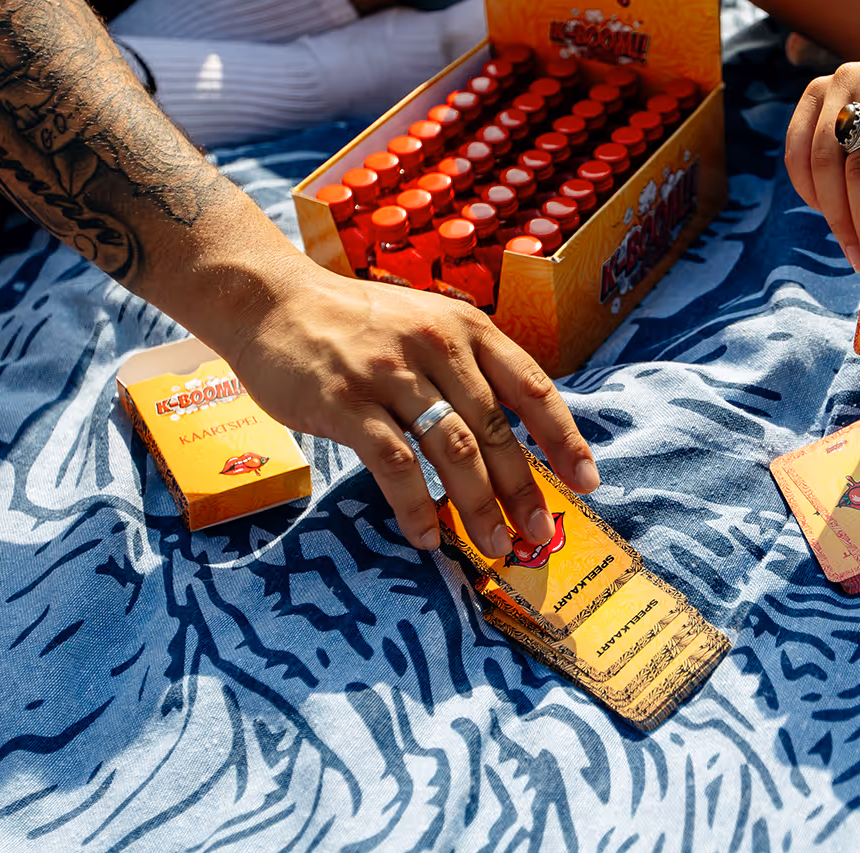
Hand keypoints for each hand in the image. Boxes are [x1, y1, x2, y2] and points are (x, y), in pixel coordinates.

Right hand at [219, 258, 598, 556]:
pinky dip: (416, 506)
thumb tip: (517, 439)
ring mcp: (389, 372)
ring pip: (452, 449)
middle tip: (536, 534)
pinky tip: (426, 536)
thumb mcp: (426, 326)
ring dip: (477, 506)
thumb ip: (469, 371)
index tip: (589, 482)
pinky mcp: (344, 401)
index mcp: (465, 329)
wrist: (270, 300)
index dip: (564, 438)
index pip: (531, 387)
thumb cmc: (357, 326)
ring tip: (492, 545)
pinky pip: (394, 463)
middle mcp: (435, 344)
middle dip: (522, 489)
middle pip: (495, 428)